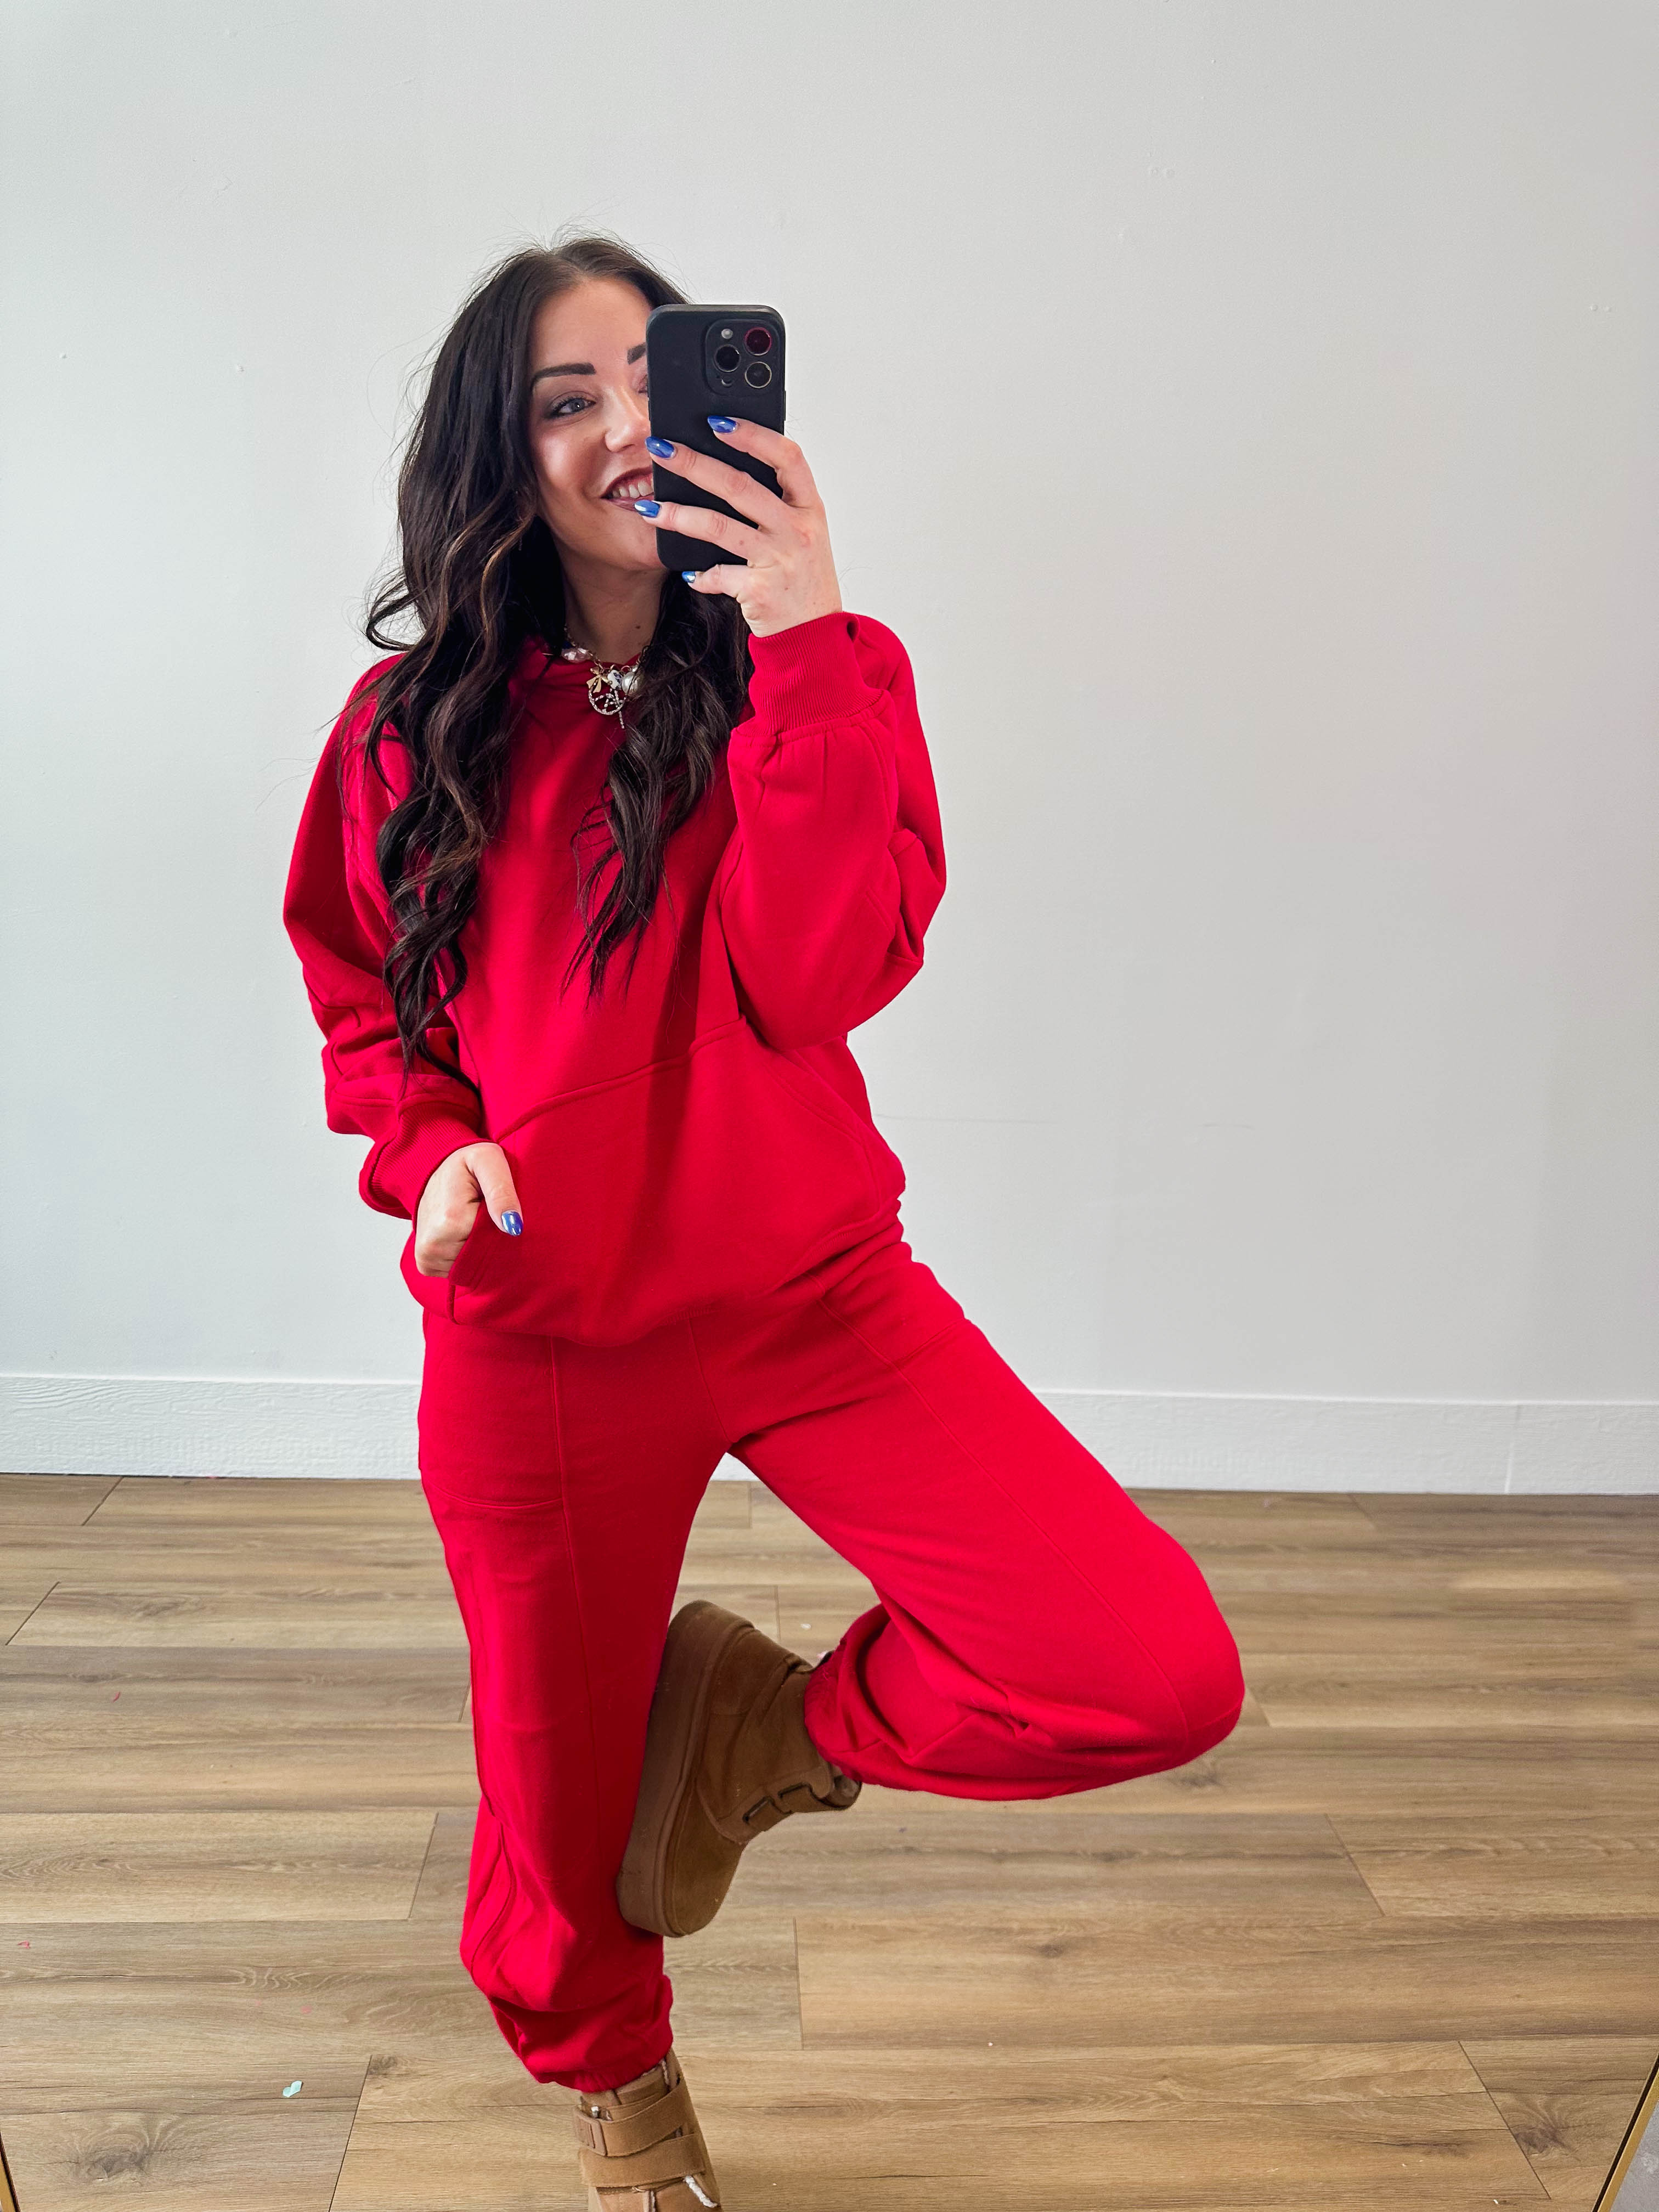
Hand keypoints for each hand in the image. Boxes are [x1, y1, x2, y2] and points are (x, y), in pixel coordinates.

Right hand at [414, 1143, 522, 1276]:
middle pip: (482, 1259)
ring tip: (471, 1221)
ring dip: (477, 1249)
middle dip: (489, 1240)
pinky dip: (465, 1256)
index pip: (494, 1244)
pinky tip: (462, 1234)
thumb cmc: (465, 1163)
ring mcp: (426, 1257)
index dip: (501, 1228)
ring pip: (471, 1267)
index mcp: (450, 1221)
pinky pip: (456, 1271)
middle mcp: (432, 1245)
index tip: (494, 1209)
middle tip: (483, 1213)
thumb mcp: (489, 1162)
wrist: (435, 1168)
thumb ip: (502, 1192)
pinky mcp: (425, 1263)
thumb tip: (513, 1227)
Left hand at [639, 419, 841, 637]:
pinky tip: (687, 573)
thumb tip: (726, 467)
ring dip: (679, 515)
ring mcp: (779, 560)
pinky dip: (699, 575)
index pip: (787, 457)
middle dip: (694, 463)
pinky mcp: (760, 590)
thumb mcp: (803, 533)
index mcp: (809, 507)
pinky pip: (718, 575)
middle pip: (740, 485)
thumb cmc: (804, 579)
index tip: (718, 421)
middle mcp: (797, 529)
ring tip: (650, 509)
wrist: (815, 637)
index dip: (753, 435)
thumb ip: (777, 503)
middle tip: (660, 449)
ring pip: (720, 527)